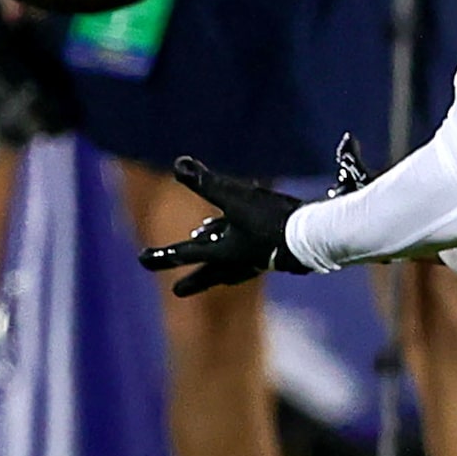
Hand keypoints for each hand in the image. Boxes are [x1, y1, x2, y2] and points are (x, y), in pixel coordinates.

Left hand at [139, 156, 312, 296]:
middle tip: (176, 291)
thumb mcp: (235, 197)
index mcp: (222, 252)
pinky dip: (244, 253)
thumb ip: (206, 183)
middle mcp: (237, 262)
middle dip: (194, 280)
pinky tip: (252, 246)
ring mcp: (258, 261)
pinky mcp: (278, 256)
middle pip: (209, 273)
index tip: (141, 259)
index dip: (161, 255)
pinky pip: (253, 257)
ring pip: (232, 267)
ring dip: (219, 265)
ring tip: (214, 262)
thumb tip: (178, 164)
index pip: (184, 254)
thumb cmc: (271, 221)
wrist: (314, 237)